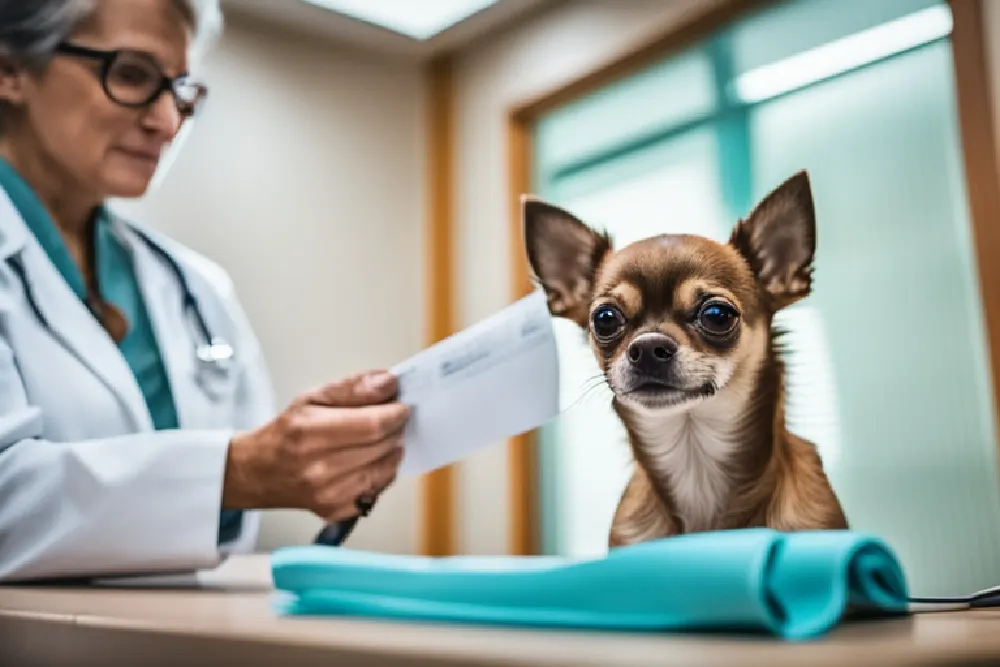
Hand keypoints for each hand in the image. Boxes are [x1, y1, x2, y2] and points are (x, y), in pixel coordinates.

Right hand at [222, 370, 408, 522]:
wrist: (259, 473)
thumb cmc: (288, 433)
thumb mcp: (313, 398)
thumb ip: (353, 387)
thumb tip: (389, 383)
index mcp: (310, 432)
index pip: (373, 424)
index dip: (395, 412)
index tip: (400, 404)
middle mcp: (319, 468)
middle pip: (383, 444)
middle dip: (395, 427)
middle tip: (391, 417)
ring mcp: (331, 494)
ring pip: (387, 466)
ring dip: (392, 448)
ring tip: (379, 438)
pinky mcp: (339, 510)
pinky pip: (380, 486)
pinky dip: (383, 469)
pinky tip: (369, 459)